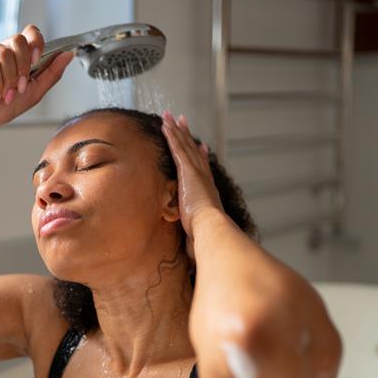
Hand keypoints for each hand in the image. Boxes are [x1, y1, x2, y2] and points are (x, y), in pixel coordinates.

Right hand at [0, 24, 74, 132]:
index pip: (32, 34)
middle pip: (19, 41)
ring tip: (4, 95)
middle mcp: (6, 50)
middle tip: (18, 88)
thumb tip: (68, 55)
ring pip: (5, 53)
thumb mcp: (35, 92)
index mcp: (21, 56)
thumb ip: (52, 73)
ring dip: (8, 80)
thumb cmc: (5, 107)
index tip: (36, 60)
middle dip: (22, 68)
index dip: (36, 43)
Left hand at [160, 110, 223, 261]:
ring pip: (185, 146)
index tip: (200, 147)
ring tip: (170, 117)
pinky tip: (166, 124)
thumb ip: (197, 244)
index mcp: (208, 194)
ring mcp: (197, 174)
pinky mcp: (188, 171)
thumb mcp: (200, 240)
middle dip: (188, 137)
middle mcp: (204, 180)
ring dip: (178, 131)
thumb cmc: (208, 240)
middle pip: (194, 153)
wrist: (211, 232)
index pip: (203, 171)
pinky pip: (178, 148)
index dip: (201, 158)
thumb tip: (195, 261)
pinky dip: (172, 135)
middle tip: (183, 122)